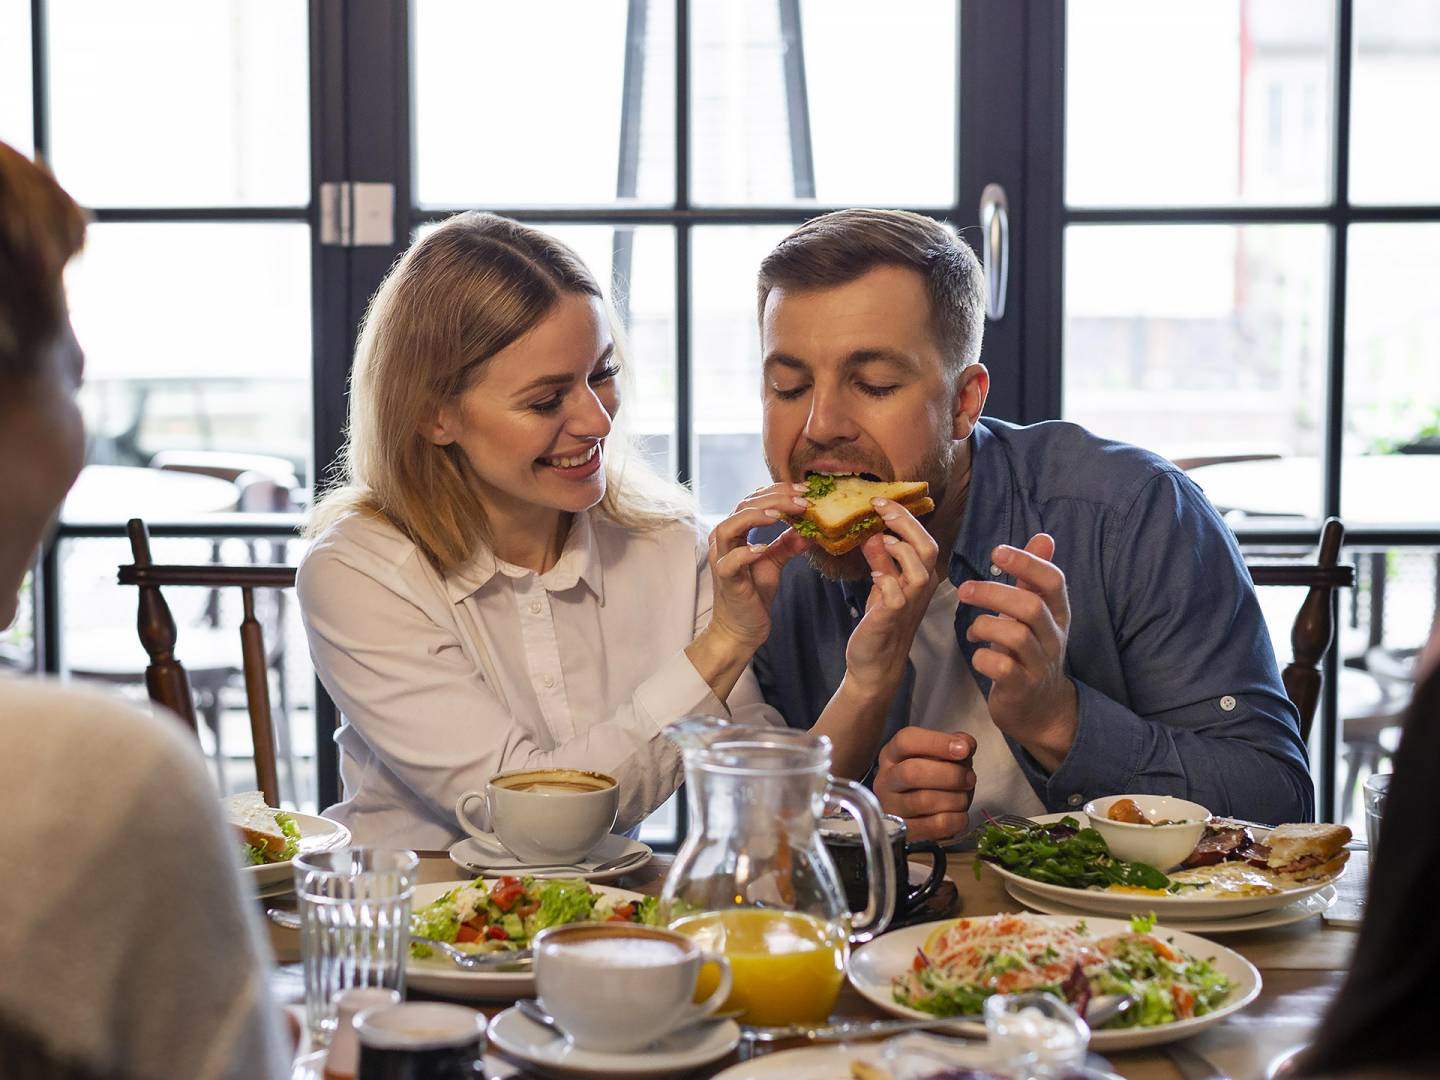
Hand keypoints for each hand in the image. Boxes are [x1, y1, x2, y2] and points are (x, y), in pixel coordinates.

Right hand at [703, 482, 808, 649]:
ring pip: (728, 527)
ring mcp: (721, 560)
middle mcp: (724, 542)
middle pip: (742, 507)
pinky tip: (763, 549)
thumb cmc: (753, 594)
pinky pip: (730, 562)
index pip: (753, 501)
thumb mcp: (774, 563)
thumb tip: (811, 527)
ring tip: (781, 516)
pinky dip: (745, 553)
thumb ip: (788, 543)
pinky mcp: (725, 580)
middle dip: (774, 499)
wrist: (741, 628)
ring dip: (755, 518)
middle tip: (802, 500)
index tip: (804, 491)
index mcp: (735, 533)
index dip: (778, 492)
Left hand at [842, 498, 940, 696]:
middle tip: (879, 507)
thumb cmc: (881, 623)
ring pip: (920, 571)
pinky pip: (896, 597)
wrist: (874, 663)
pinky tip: (873, 575)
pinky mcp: (891, 619)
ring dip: (900, 551)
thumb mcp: (882, 584)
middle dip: (905, 522)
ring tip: (880, 540)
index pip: (923, 539)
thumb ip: (881, 559)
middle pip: (927, 548)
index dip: (904, 517)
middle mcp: (921, 589)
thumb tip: (875, 532)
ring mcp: (909, 605)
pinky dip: (885, 580)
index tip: (880, 501)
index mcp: (920, 577)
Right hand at [874, 727, 976, 840]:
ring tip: (964, 797)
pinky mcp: (904, 833)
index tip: (964, 750)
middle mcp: (885, 780)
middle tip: (970, 778)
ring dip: (956, 798)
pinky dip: (956, 820)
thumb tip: (965, 745)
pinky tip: (959, 815)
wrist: (924, 813)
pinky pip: (936, 826)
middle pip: (912, 772)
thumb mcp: (943, 755)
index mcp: (891, 754)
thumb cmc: (934, 777)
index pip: (906, 740)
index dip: (937, 743)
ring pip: (924, 801)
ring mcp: (891, 808)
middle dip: (950, 775)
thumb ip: (955, 744)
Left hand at [958, 533, 1077, 771]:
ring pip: (1016, 636)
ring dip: (984, 625)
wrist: (1041, 709)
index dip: (1027, 563)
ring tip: (971, 628)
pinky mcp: (1022, 688)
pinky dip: (982, 656)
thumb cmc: (1031, 652)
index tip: (997, 551)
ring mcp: (1040, 665)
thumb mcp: (1037, 613)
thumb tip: (1044, 536)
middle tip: (964, 589)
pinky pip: (1002, 667)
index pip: (1053, 581)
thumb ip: (1034, 578)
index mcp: (1058, 614)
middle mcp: (1054, 637)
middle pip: (1031, 606)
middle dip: (994, 593)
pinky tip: (976, 652)